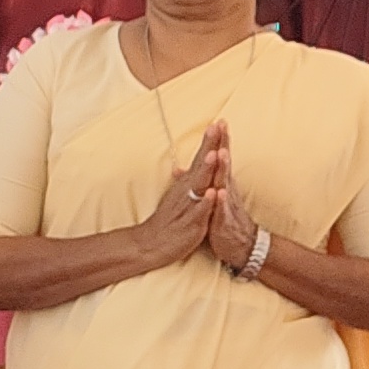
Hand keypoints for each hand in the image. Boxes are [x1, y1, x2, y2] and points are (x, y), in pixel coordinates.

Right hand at [134, 137, 218, 273]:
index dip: (209, 142)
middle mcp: (187, 191)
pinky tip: (213, 193)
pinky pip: (199, 211)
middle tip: (215, 127)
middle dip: (208, 146)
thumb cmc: (168, 221)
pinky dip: (206, 202)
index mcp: (187, 185)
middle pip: (200, 165)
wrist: (150, 245)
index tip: (218, 123)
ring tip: (214, 154)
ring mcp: (188, 206)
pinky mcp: (190, 223)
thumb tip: (184, 167)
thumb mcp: (177, 198)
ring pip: (198, 186)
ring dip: (206, 170)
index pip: (200, 158)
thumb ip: (184, 182)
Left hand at [198, 127, 264, 275]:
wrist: (240, 246)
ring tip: (221, 153)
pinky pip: (222, 211)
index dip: (218, 141)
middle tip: (221, 127)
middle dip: (222, 146)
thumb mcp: (209, 199)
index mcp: (221, 184)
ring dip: (223, 169)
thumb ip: (199, 182)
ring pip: (225, 184)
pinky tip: (218, 192)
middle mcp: (226, 191)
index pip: (219, 159)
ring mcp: (227, 206)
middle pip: (224, 165)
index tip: (217, 121)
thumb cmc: (222, 219)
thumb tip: (181, 168)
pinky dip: (220, 201)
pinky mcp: (224, 222)